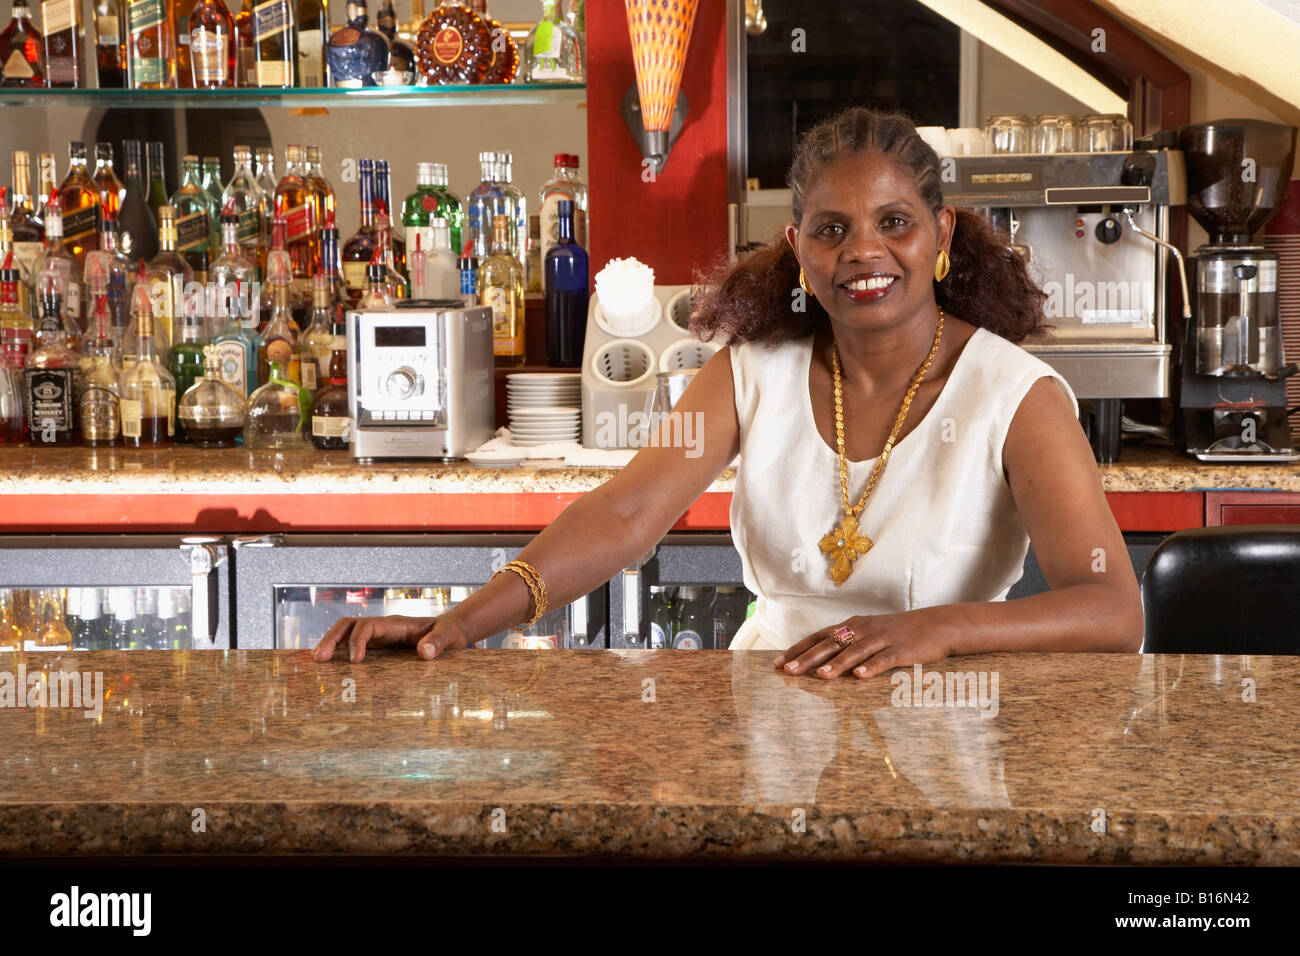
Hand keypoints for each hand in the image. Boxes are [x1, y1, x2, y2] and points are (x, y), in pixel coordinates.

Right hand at [312, 615, 472, 662]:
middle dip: (332, 639)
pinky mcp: (377, 650)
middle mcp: (381, 629)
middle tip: (319, 659)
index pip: (367, 626)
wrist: (451, 633)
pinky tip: (330, 671)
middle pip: (348, 626)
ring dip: (330, 646)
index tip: (356, 661)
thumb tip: (424, 653)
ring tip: (317, 664)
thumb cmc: (449, 633)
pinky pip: (353, 649)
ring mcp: (377, 639)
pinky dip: (339, 656)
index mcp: (395, 624)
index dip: (358, 641)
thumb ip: (438, 642)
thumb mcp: (449, 636)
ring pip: (346, 636)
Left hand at [772, 610, 951, 678]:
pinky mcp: (901, 650)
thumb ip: (847, 643)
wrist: (936, 625)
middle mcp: (863, 629)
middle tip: (789, 671)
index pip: (819, 637)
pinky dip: (871, 667)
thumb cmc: (898, 633)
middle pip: (831, 644)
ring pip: (855, 652)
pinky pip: (884, 660)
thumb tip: (820, 661)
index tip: (778, 662)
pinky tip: (860, 677)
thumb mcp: (869, 633)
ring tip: (821, 676)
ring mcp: (882, 639)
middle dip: (808, 658)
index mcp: (852, 626)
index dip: (798, 649)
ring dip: (837, 664)